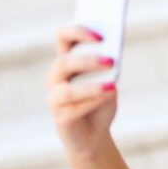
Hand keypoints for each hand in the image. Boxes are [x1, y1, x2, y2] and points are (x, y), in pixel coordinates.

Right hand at [46, 24, 118, 160]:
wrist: (95, 137)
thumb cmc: (101, 103)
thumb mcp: (110, 82)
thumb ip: (109, 68)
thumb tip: (113, 57)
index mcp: (66, 62)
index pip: (63, 37)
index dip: (78, 32)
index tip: (100, 35)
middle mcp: (55, 78)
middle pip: (64, 63)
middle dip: (87, 60)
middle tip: (111, 61)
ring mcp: (54, 99)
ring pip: (67, 90)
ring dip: (91, 86)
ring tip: (113, 85)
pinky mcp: (60, 118)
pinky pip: (75, 109)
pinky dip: (95, 101)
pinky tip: (110, 95)